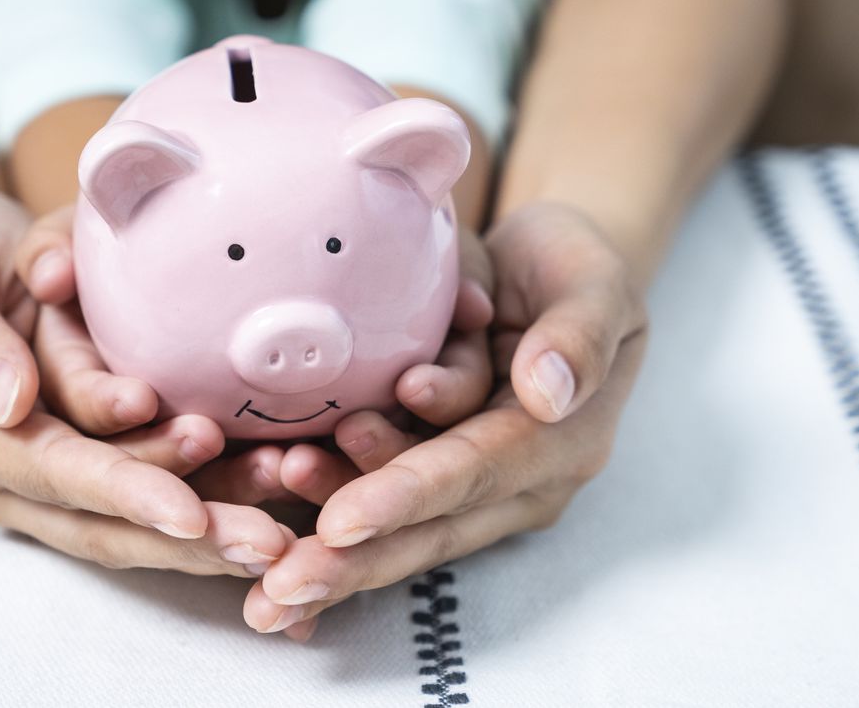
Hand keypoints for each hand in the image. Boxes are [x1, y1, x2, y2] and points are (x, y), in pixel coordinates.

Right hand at [0, 190, 289, 575]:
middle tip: (264, 542)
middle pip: (102, 520)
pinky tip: (276, 488)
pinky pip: (158, 489)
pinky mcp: (96, 462)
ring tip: (283, 522)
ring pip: (136, 521)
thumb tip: (10, 402)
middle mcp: (8, 474)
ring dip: (212, 522)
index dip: (119, 491)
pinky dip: (216, 494)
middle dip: (186, 535)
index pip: (49, 471)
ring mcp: (52, 478)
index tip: (187, 509)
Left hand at [242, 203, 647, 634]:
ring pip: (399, 528)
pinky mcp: (438, 479)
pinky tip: (271, 530)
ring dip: (330, 544)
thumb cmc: (571, 267)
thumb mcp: (595, 281)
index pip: (477, 471)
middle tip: (276, 591)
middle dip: (352, 562)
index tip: (340, 521)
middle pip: (430, 528)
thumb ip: (579, 334)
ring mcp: (476, 488)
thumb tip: (548, 393)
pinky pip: (381, 507)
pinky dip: (327, 518)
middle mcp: (519, 482)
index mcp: (562, 442)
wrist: (551, 270)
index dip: (408, 496)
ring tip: (263, 544)